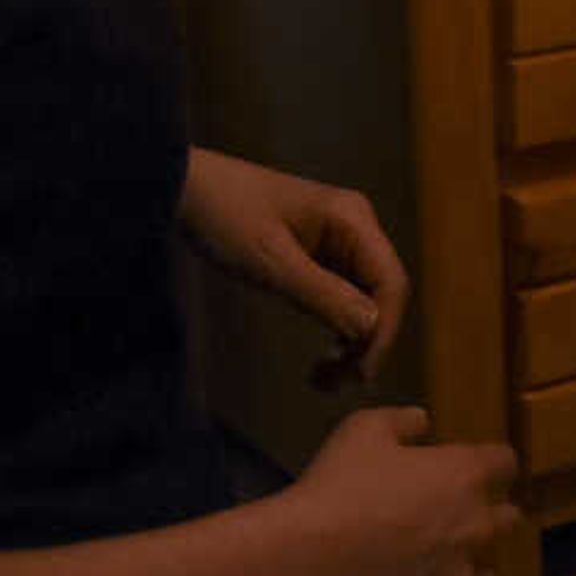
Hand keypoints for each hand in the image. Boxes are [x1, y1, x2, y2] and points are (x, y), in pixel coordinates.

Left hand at [179, 149, 406, 389]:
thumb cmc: (226, 218)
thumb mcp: (272, 262)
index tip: (361, 373)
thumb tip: (373, 329)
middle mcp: (356, 228)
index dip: (384, 331)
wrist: (184, 189)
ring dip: (353, 342)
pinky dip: (336, 329)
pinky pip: (343, 298)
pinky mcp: (320, 256)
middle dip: (367, 343)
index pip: (392, 282)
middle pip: (383, 294)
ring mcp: (339, 242)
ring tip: (324, 380)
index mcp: (353, 220)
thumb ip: (324, 295)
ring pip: (365, 301)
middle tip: (336, 386)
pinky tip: (323, 357)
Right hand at [282, 407, 526, 575]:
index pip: (504, 464)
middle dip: (485, 518)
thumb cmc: (335, 488)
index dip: (487, 466)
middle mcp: (476, 530)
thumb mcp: (364, 430)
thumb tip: (425, 421)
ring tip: (439, 574)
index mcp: (466, 477)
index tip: (466, 471)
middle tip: (450, 522)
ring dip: (470, 573)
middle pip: (507, 521)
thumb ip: (402, 421)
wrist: (304, 561)